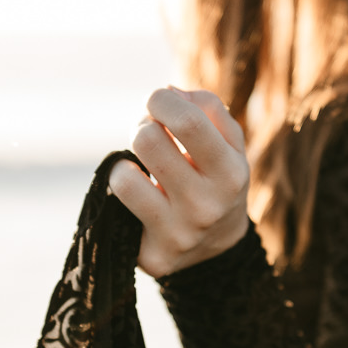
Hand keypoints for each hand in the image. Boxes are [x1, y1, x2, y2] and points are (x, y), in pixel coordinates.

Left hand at [108, 87, 249, 277]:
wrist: (217, 249)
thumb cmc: (216, 179)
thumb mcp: (228, 144)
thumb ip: (208, 108)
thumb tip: (169, 92)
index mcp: (230, 174)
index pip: (188, 121)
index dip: (161, 101)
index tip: (158, 102)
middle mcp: (206, 206)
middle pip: (148, 141)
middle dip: (142, 127)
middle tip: (151, 135)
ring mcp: (178, 233)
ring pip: (124, 176)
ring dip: (127, 159)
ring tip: (142, 165)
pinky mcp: (152, 255)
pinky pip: (116, 204)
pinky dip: (120, 185)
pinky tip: (136, 190)